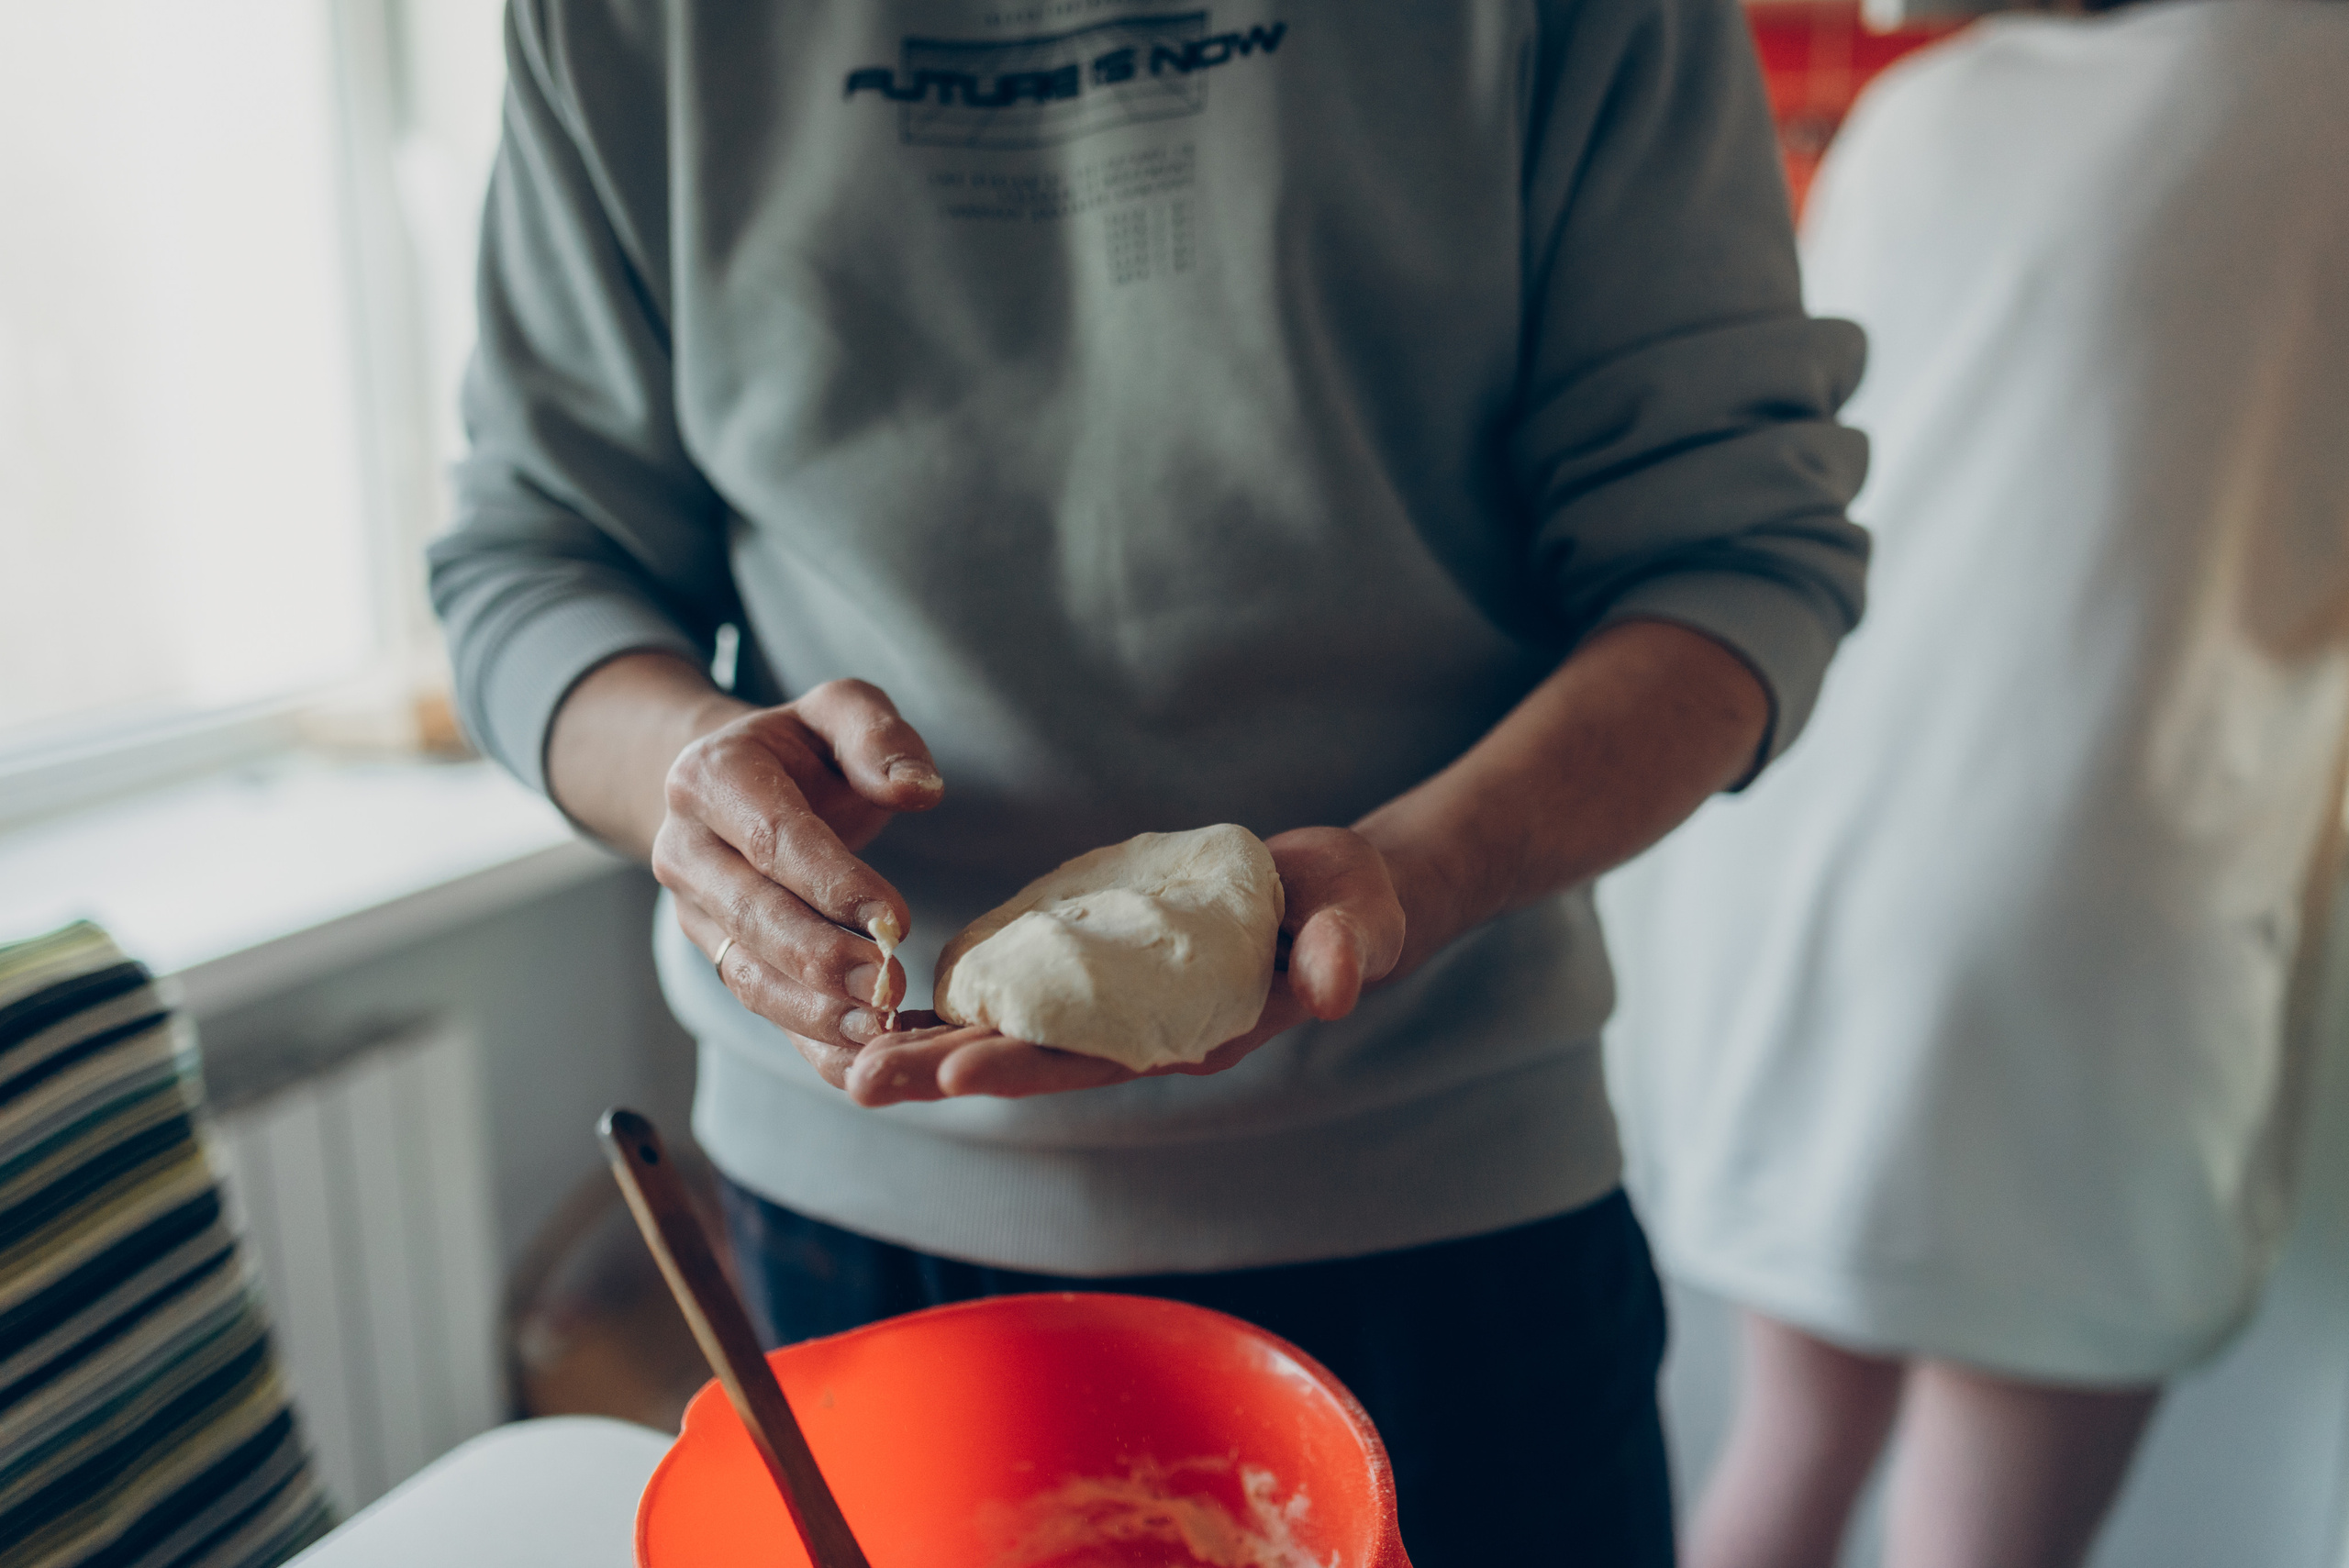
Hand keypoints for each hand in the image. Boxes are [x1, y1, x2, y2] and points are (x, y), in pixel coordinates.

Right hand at [651, 679, 945, 1087]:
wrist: (735, 786)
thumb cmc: (802, 749)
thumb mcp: (838, 709)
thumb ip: (877, 734)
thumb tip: (918, 789)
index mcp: (710, 778)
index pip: (774, 838)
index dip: (833, 882)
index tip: (896, 918)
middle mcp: (686, 850)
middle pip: (753, 916)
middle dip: (822, 959)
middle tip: (890, 988)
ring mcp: (696, 914)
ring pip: (748, 974)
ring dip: (815, 1013)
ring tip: (884, 1035)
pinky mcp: (720, 958)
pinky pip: (763, 1009)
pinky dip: (812, 1044)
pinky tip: (863, 1066)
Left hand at [842, 826, 1406, 1105]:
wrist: (1333, 894)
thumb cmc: (1352, 912)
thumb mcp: (1362, 924)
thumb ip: (1345, 953)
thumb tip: (1336, 985)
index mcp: (1191, 1033)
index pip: (1098, 1058)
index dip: (1029, 1063)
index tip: (959, 1069)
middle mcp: (1139, 1034)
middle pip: (1027, 1059)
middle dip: (943, 1070)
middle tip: (858, 1077)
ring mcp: (1112, 1006)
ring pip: (1007, 1031)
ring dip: (929, 1044)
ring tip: (846, 1050)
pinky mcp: (1095, 969)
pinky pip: (1016, 991)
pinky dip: (956, 1001)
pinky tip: (892, 1000)